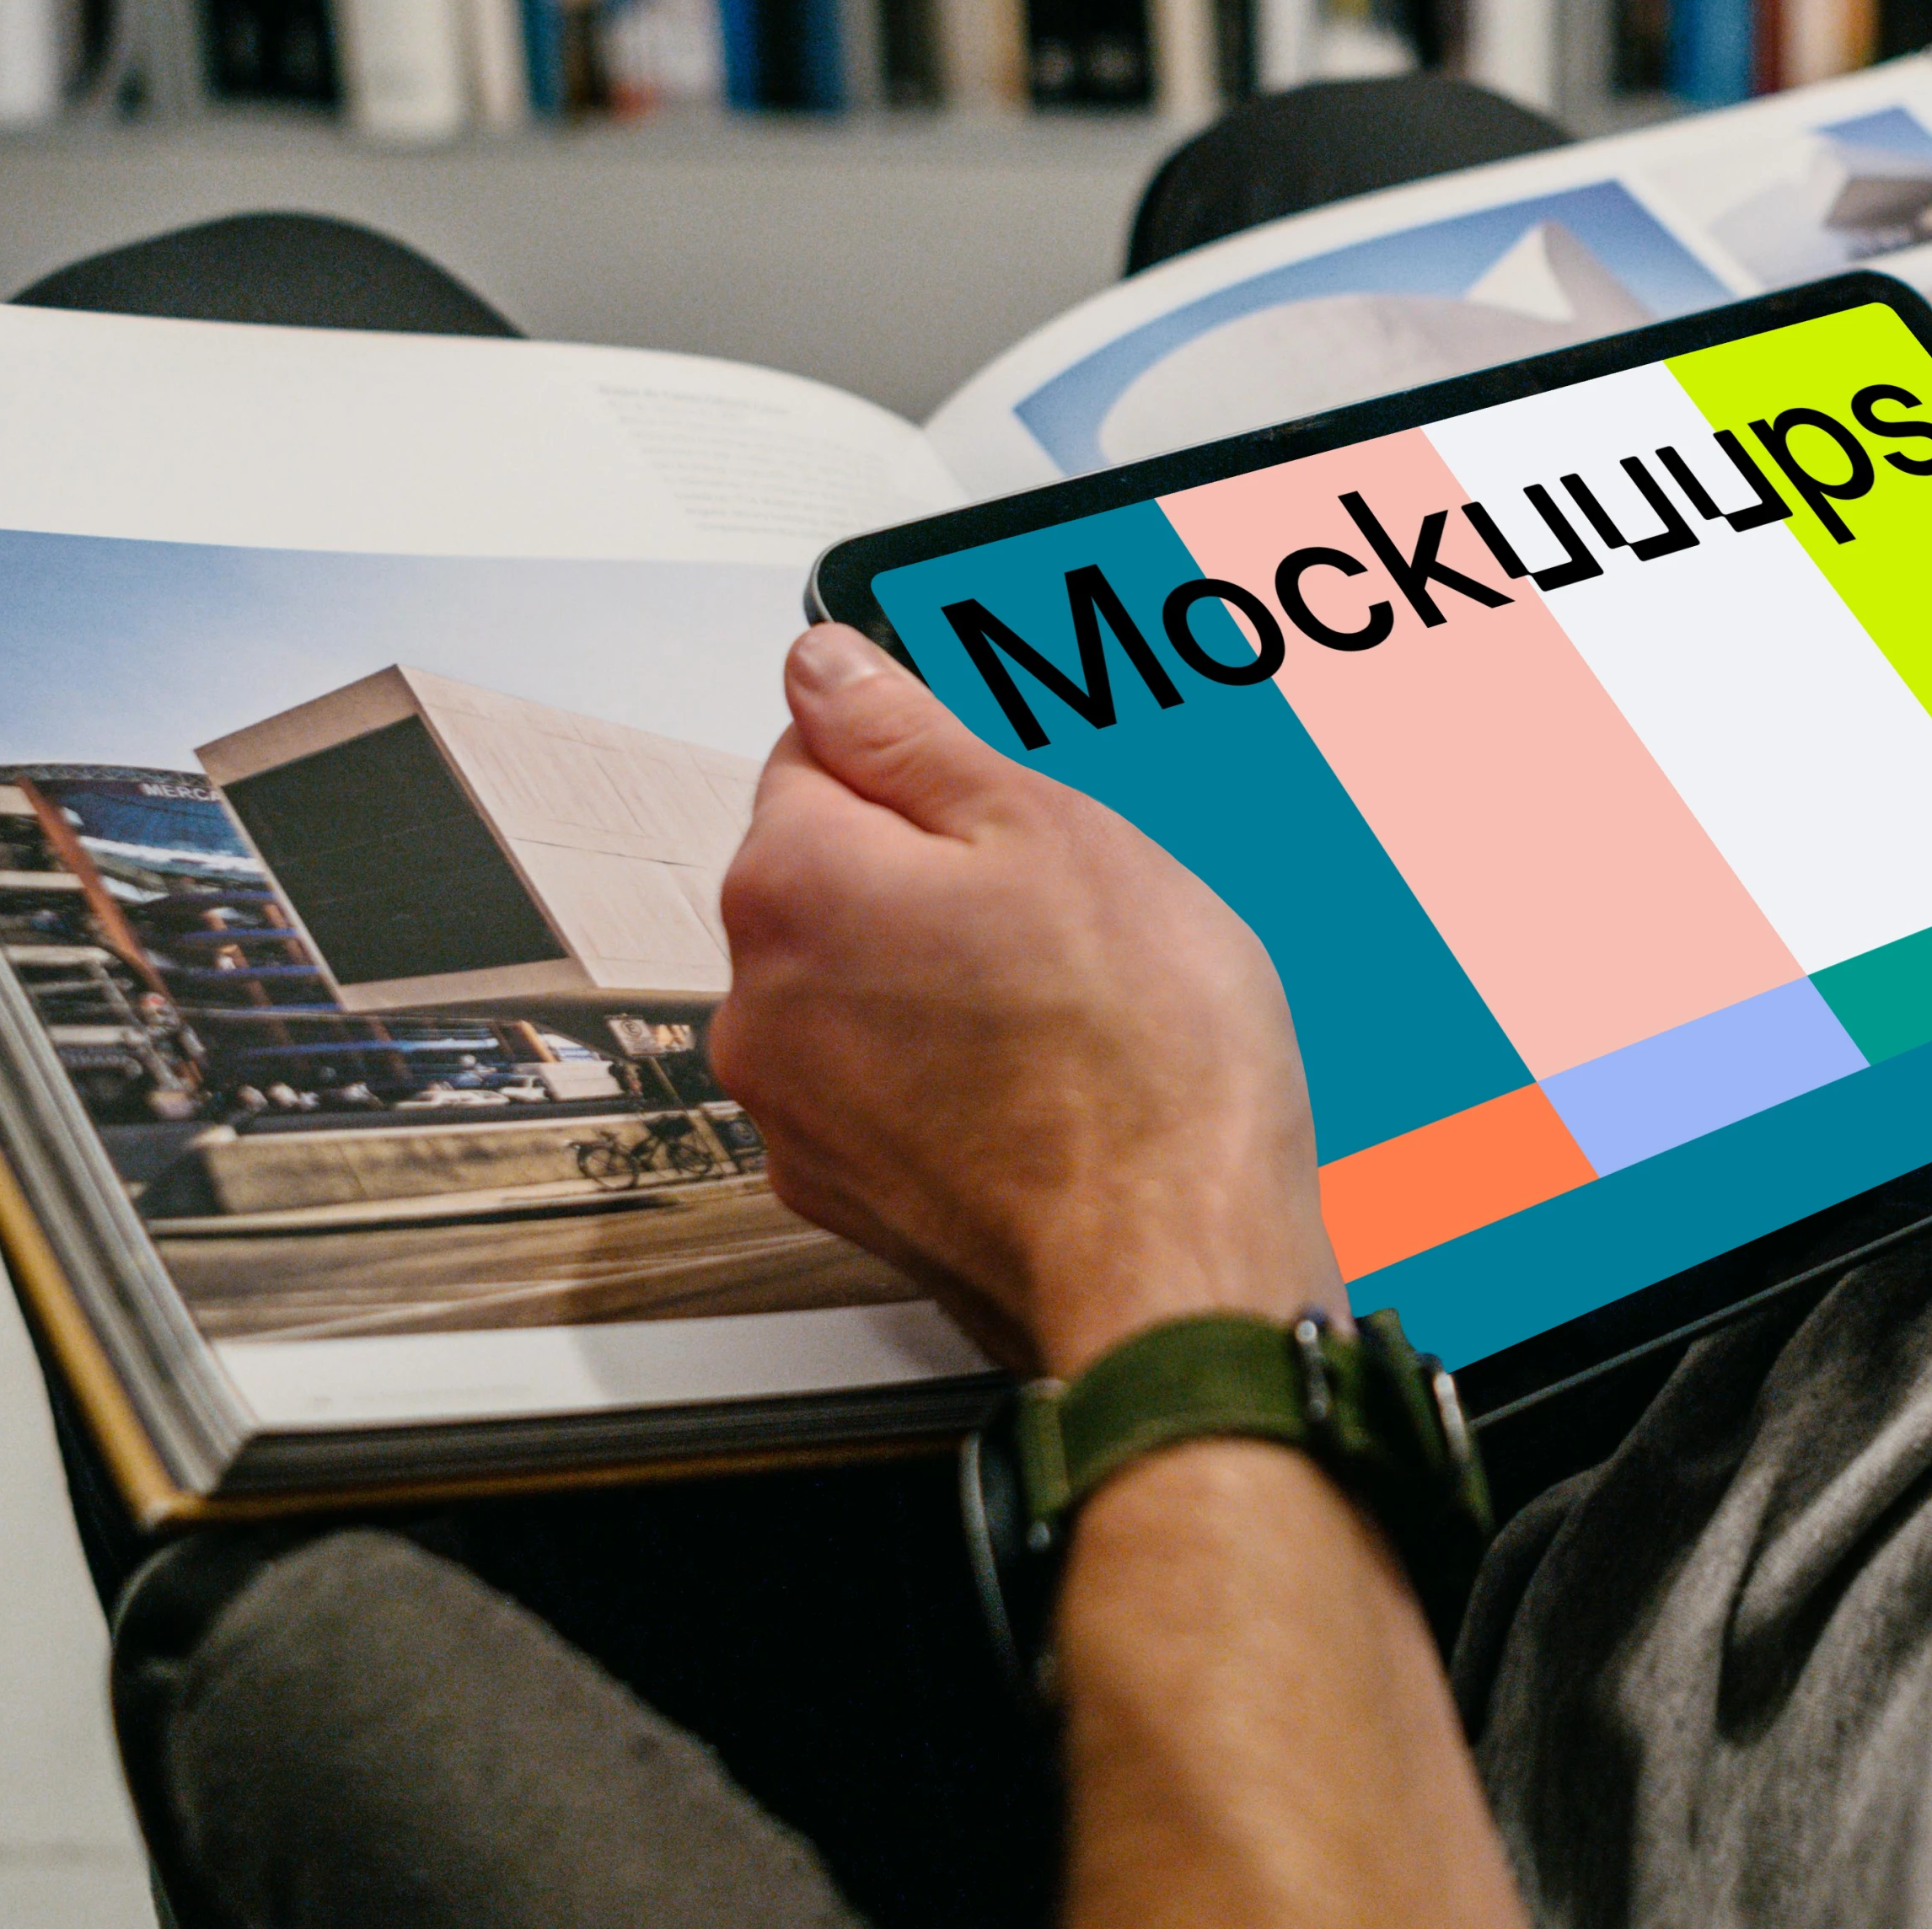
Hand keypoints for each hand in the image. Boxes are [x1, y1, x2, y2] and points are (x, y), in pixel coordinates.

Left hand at [707, 623, 1340, 1374]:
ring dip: (938, 979)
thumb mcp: (1049, 829)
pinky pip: (883, 1089)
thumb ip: (910, 736)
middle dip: (929, 877)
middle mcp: (757, 1003)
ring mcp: (796, 1113)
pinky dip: (946, 1075)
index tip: (999, 805)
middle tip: (1061, 910)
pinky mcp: (847, 1194)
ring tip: (1066, 1006)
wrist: (1174, 1263)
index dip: (923, 767)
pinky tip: (1046, 1083)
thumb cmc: (1137, 1059)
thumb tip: (825, 668)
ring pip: (858, 988)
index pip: (814, 754)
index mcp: (793, 884)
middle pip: (830, 878)